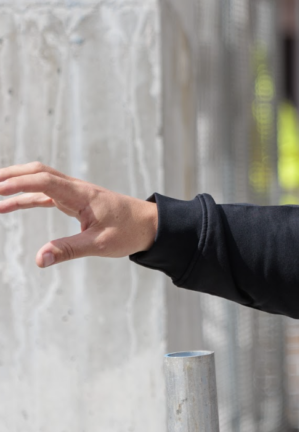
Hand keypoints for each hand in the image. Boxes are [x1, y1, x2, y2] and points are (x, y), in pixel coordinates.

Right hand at [0, 163, 158, 267]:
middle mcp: (77, 189)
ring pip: (40, 180)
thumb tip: (39, 260)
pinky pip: (45, 194)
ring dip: (16, 183)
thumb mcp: (99, 245)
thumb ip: (68, 250)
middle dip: (12, 174)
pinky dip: (26, 197)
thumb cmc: (129, 232)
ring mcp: (75, 193)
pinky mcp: (75, 201)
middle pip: (39, 172)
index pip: (45, 181)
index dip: (20, 184)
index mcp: (82, 194)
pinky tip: (8, 205)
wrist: (151, 225)